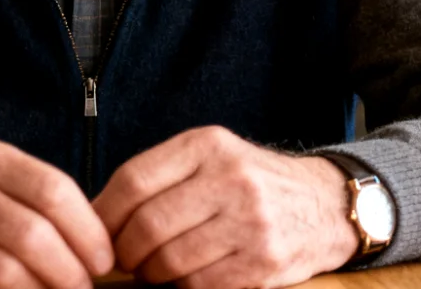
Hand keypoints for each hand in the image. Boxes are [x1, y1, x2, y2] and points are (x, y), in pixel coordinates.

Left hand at [93, 126, 357, 288]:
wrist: (326, 205)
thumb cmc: (253, 184)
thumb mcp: (213, 157)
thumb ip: (161, 177)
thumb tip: (94, 217)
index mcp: (210, 145)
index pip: (133, 180)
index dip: (103, 215)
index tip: (95, 234)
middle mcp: (232, 178)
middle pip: (147, 226)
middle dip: (126, 252)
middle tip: (127, 259)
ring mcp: (251, 221)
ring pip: (169, 262)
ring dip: (152, 274)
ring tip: (158, 268)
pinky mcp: (264, 263)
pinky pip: (199, 286)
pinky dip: (184, 287)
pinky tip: (189, 277)